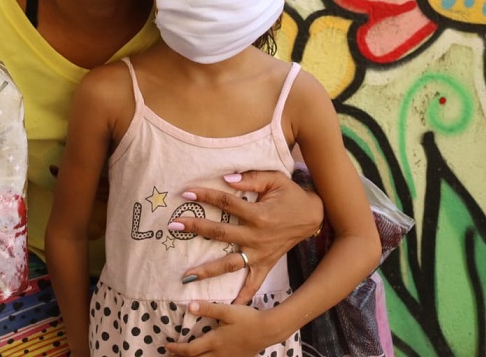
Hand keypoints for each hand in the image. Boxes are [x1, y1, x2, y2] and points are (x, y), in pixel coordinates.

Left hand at [164, 301, 273, 355]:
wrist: (267, 330)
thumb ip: (208, 308)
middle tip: (170, 356)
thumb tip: (189, 306)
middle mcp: (219, 354)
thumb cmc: (247, 319)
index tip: (167, 346)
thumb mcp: (227, 311)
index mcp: (214, 341)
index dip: (177, 349)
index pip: (190, 350)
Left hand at [172, 170, 323, 304]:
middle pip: (220, 233)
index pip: (226, 203)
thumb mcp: (275, 180)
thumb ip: (251, 178)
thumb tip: (226, 179)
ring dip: (208, 270)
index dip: (205, 195)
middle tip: (173, 226)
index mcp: (258, 214)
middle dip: (195, 228)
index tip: (186, 193)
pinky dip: (242, 297)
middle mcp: (256, 237)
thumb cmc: (291, 195)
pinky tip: (227, 307)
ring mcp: (259, 254)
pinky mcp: (265, 264)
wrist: (313, 216)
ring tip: (186, 276)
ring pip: (230, 264)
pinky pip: (253, 284)